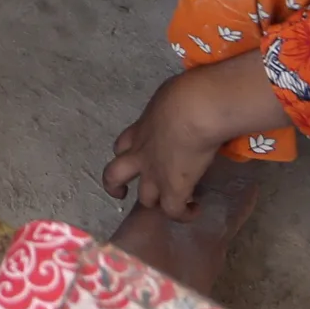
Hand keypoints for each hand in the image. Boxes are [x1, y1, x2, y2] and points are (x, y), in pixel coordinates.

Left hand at [103, 56, 285, 218]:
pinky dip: (182, 214)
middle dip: (114, 186)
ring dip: (155, 203)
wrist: (196, 110)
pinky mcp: (173, 189)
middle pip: (113, 175)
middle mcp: (140, 154)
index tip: (137, 156)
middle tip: (122, 193)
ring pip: (145, 199)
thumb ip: (171, 108)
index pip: (122, 144)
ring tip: (171, 204)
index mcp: (139, 129)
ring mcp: (154, 175)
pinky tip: (194, 210)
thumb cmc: (186, 94)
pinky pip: (173, 211)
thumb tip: (185, 106)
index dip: (126, 152)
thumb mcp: (170, 98)